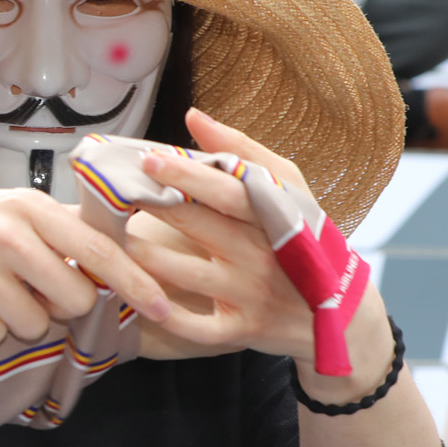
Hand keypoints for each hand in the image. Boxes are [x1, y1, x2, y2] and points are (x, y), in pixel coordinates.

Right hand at [0, 187, 172, 345]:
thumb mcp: (3, 213)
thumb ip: (58, 230)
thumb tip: (126, 255)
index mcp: (26, 207)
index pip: (101, 250)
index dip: (137, 284)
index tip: (164, 309)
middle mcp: (4, 231)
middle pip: (72, 299)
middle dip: (56, 308)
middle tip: (25, 296)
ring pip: (31, 323)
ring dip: (12, 323)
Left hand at [126, 108, 394, 391]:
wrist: (343, 313)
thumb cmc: (306, 239)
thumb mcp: (290, 191)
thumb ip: (244, 152)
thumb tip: (193, 116)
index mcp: (273, 216)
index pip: (227, 191)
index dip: (186, 175)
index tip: (147, 159)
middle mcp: (260, 254)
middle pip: (199, 226)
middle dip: (153, 208)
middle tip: (110, 192)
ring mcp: (249, 294)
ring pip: (185, 273)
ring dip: (142, 257)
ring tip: (105, 240)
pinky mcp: (240, 330)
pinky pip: (193, 326)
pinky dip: (162, 314)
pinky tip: (131, 296)